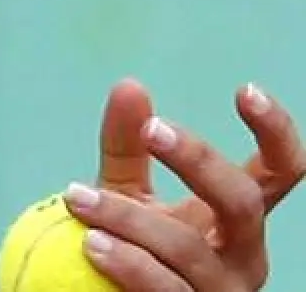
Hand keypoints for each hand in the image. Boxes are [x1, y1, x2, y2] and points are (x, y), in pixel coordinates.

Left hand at [65, 79, 305, 289]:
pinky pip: (164, 288)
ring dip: (129, 219)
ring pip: (188, 248)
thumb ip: (127, 145)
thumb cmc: (130, 248)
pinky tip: (91, 244)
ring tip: (78, 198)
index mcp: (237, 218)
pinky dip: (127, 263)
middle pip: (241, 202)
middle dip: (198, 161)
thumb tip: (129, 86)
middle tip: (151, 129)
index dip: (276, 132)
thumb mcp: (127, 192)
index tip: (244, 90)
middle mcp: (243, 256)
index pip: (281, 171)